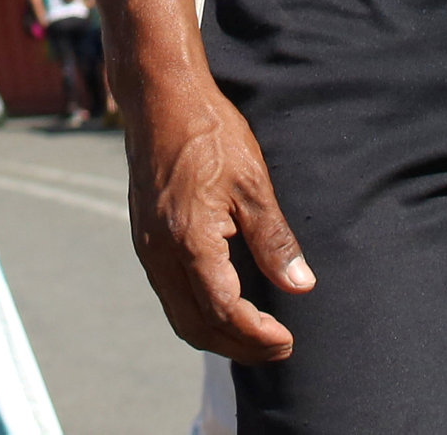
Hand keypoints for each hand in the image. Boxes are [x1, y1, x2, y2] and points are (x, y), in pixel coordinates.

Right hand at [121, 75, 311, 361]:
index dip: (255, 334)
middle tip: (278, 347)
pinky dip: (198, 313)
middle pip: (195, 326)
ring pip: (179, 315)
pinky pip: (170, 295)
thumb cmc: (209, 133)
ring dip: (217, 335)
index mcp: (189, 240)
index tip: (286, 339)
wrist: (160, 99)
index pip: (222, 310)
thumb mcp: (252, 182)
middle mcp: (160, 253)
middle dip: (238, 346)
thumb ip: (274, 239)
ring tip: (256, 335)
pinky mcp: (145, 240)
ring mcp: (148, 249)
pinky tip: (226, 305)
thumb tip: (301, 285)